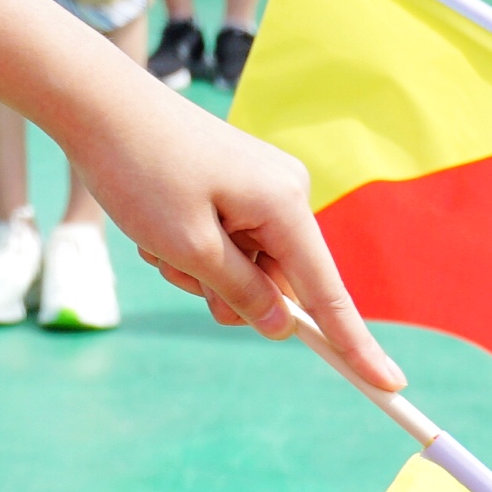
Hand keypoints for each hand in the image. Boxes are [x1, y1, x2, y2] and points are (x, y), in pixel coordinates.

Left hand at [74, 83, 401, 396]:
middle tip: (174, 268)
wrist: (100, 104)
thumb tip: (282, 326)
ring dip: (198, 270)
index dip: (356, 346)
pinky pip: (226, 240)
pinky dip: (191, 246)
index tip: (390, 387)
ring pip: (243, 266)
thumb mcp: (189, 247)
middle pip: (276, 283)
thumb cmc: (141, 172)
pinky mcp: (237, 183)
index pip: (328, 294)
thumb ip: (241, 292)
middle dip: (225, 292)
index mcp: (285, 205)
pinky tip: (155, 221)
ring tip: (157, 237)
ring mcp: (261, 185)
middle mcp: (284, 192)